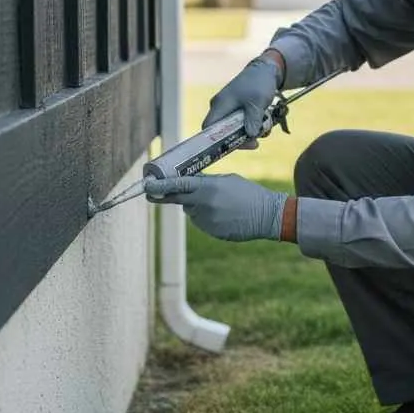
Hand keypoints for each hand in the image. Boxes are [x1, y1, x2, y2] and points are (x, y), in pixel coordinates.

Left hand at [145, 174, 288, 241]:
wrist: (267, 215)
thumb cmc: (248, 193)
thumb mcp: (226, 180)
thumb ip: (204, 182)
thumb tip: (187, 181)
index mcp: (206, 189)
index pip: (176, 187)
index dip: (159, 187)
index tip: (146, 186)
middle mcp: (203, 206)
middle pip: (179, 200)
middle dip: (171, 195)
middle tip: (160, 192)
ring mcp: (206, 222)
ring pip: (191, 211)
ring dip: (196, 206)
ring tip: (220, 203)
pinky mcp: (211, 232)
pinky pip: (202, 222)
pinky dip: (207, 217)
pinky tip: (225, 214)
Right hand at [202, 54, 282, 140]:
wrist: (266, 70)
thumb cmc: (258, 83)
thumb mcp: (257, 102)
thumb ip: (253, 120)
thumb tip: (250, 136)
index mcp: (220, 105)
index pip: (208, 129)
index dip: (217, 141)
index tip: (236, 145)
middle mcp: (221, 109)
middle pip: (223, 133)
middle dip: (240, 139)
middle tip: (256, 142)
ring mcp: (230, 109)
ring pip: (235, 130)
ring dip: (250, 133)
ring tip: (265, 129)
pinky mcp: (239, 110)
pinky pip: (243, 124)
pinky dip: (254, 126)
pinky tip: (265, 123)